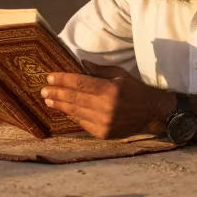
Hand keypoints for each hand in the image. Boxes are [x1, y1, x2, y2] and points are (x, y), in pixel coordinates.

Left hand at [39, 60, 173, 138]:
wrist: (152, 114)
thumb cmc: (136, 91)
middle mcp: (106, 107)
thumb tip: (80, 63)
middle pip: (74, 98)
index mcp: (110, 90)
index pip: (80, 83)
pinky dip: (73, 116)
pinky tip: (65, 110)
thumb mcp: (120, 75)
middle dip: (57, 93)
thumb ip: (99, 70)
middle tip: (44, 90)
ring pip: (76, 112)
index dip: (63, 80)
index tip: (50, 77)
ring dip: (60, 105)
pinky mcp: (103, 133)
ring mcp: (104, 122)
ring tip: (49, 100)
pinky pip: (83, 123)